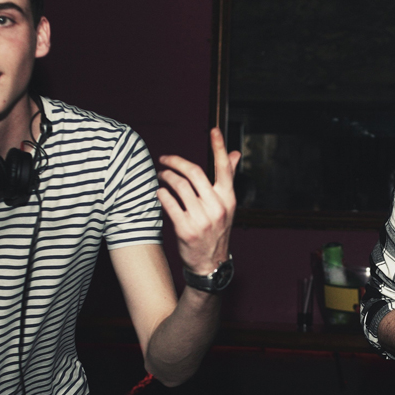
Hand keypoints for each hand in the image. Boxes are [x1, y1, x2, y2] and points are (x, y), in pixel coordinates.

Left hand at [156, 128, 240, 275]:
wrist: (210, 264)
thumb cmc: (217, 230)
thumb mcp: (226, 206)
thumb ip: (228, 178)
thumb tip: (235, 154)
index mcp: (228, 199)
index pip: (225, 168)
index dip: (219, 147)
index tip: (214, 130)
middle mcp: (216, 207)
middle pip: (193, 172)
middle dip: (175, 162)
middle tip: (164, 160)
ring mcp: (201, 219)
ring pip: (178, 186)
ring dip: (165, 177)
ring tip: (160, 176)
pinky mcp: (185, 229)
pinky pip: (169, 203)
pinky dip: (161, 194)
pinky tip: (159, 192)